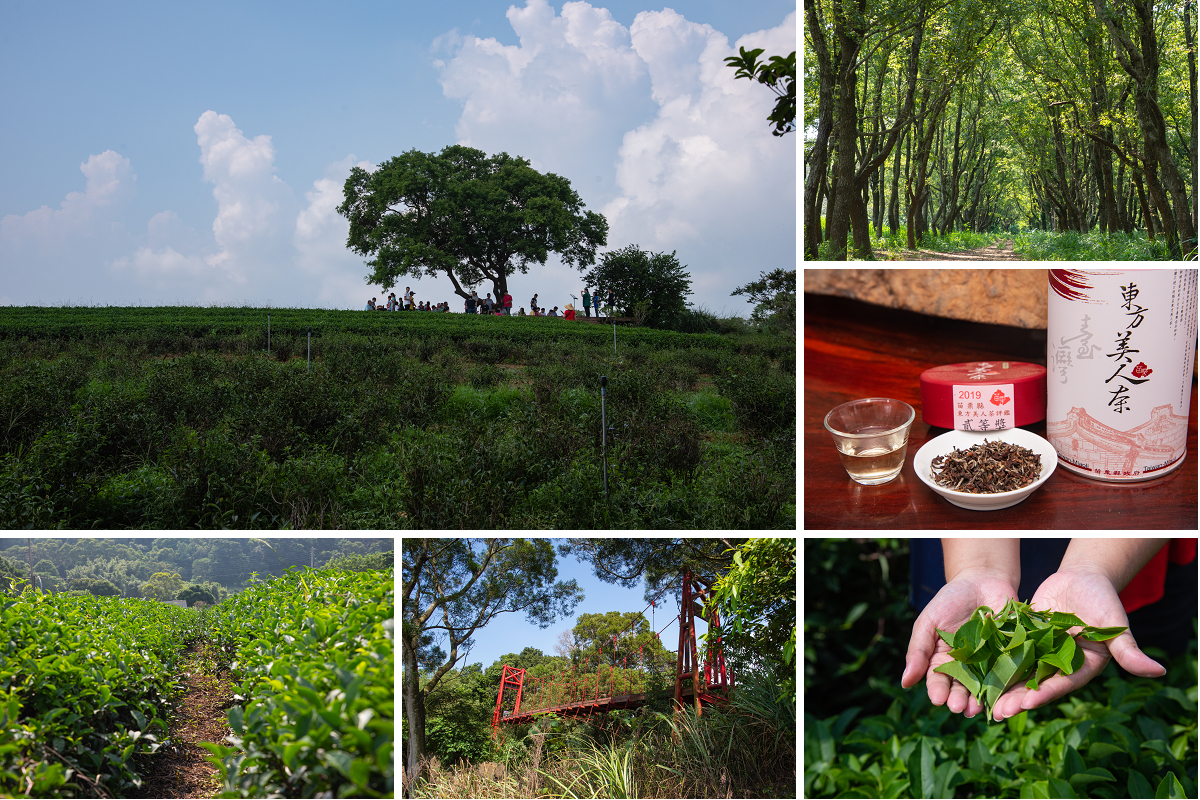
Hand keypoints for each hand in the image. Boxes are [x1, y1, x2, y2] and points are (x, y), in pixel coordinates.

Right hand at [902, 569, 1018, 717]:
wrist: (983, 580)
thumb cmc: (950, 600)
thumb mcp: (928, 621)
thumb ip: (918, 650)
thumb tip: (905, 683)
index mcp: (943, 662)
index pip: (938, 681)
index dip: (938, 691)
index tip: (938, 699)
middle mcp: (967, 669)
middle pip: (962, 690)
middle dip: (959, 700)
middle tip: (959, 706)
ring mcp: (991, 666)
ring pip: (986, 689)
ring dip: (982, 701)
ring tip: (978, 709)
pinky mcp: (1013, 660)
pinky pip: (1011, 677)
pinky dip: (1008, 689)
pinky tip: (1004, 698)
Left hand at [988, 567, 1166, 720]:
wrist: (1082, 579)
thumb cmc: (1104, 601)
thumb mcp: (1114, 626)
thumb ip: (1128, 650)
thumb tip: (1157, 671)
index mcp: (1081, 667)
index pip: (1061, 684)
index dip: (1044, 694)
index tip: (1026, 704)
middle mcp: (1058, 664)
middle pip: (1036, 684)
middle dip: (1017, 698)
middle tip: (997, 711)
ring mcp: (1040, 653)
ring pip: (1018, 672)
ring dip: (1002, 685)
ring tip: (982, 700)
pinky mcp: (1025, 638)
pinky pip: (1007, 651)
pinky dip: (993, 660)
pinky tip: (974, 669)